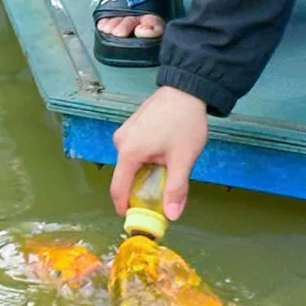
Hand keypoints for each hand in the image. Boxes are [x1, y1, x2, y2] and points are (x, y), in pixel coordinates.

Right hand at [110, 85, 208, 221]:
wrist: (187, 88)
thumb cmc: (184, 123)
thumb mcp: (183, 159)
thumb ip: (176, 188)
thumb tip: (172, 215)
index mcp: (129, 152)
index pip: (118, 189)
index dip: (124, 206)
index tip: (134, 217)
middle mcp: (120, 141)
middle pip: (125, 175)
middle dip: (139, 188)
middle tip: (159, 195)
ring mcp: (125, 131)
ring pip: (131, 162)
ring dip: (145, 171)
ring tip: (167, 170)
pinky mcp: (132, 124)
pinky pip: (135, 149)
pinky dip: (146, 157)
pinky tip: (164, 153)